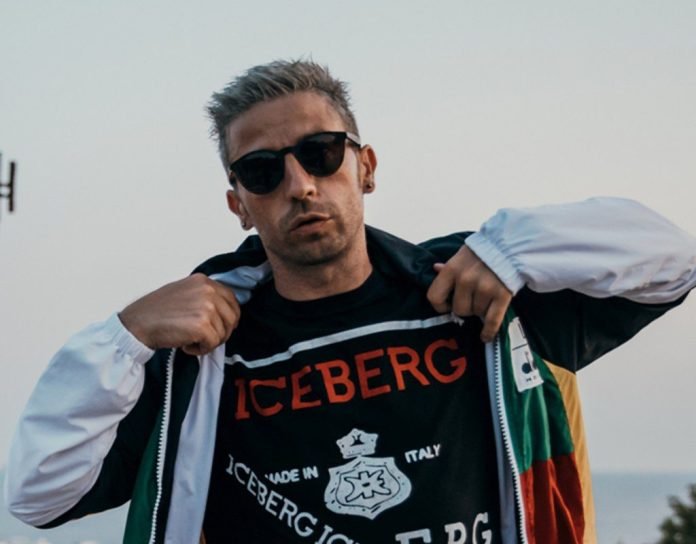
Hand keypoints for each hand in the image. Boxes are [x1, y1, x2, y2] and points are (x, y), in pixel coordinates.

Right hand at [119, 274, 240, 355]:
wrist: (138, 324)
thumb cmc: (157, 311)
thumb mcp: (184, 292)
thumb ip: (204, 296)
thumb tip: (223, 309)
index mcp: (204, 281)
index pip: (231, 299)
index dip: (229, 317)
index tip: (221, 326)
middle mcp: (208, 290)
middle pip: (232, 317)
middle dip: (222, 332)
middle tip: (205, 338)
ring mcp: (206, 307)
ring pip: (224, 333)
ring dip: (209, 342)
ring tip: (190, 340)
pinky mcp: (202, 325)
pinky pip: (213, 344)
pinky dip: (201, 350)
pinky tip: (186, 345)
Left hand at [427, 245, 511, 342]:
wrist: (510, 247)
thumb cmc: (483, 252)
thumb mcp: (461, 256)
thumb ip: (448, 267)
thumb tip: (435, 268)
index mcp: (451, 269)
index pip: (435, 297)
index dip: (441, 305)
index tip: (447, 306)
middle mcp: (465, 279)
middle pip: (459, 309)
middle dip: (465, 308)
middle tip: (472, 300)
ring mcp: (484, 288)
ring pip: (476, 314)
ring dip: (480, 310)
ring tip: (486, 300)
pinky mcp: (502, 295)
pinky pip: (491, 321)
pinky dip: (488, 331)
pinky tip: (485, 336)